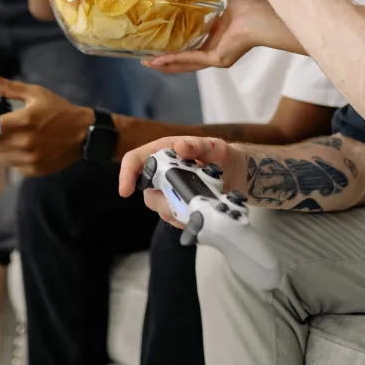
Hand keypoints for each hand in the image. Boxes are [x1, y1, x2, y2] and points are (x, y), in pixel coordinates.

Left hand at [0, 69, 94, 176]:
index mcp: (22, 121)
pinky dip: (11, 156)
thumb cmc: (58, 110)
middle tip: (1, 126)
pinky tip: (26, 146)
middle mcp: (24, 142)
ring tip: (16, 136)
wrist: (84, 133)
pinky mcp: (33, 170)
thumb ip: (6, 87)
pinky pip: (11, 165)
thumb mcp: (34, 93)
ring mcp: (29, 158)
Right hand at [118, 136, 248, 228]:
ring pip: (160, 208)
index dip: (127, 174)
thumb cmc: (222, 155)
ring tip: (200, 201)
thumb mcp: (214, 147)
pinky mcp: (179, 206)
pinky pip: (174, 219)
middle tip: (186, 198)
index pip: (135, 160)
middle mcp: (163, 172)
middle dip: (163, 199)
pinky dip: (186, 219)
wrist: (238, 174)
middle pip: (147, 191)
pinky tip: (200, 211)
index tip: (126, 191)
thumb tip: (179, 147)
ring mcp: (170, 191)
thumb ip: (198, 145)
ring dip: (178, 210)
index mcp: (164, 151)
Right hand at [143, 0, 281, 72]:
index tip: (154, 31)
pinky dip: (174, 61)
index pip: (189, 37)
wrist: (262, 12)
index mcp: (215, 31)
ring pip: (184, 62)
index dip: (171, 36)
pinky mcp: (217, 58)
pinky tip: (159, 61)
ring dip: (165, 63)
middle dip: (163, 54)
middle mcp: (214, 46)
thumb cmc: (250, 0)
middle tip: (144, 52)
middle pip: (183, 54)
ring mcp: (216, 54)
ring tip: (146, 61)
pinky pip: (191, 61)